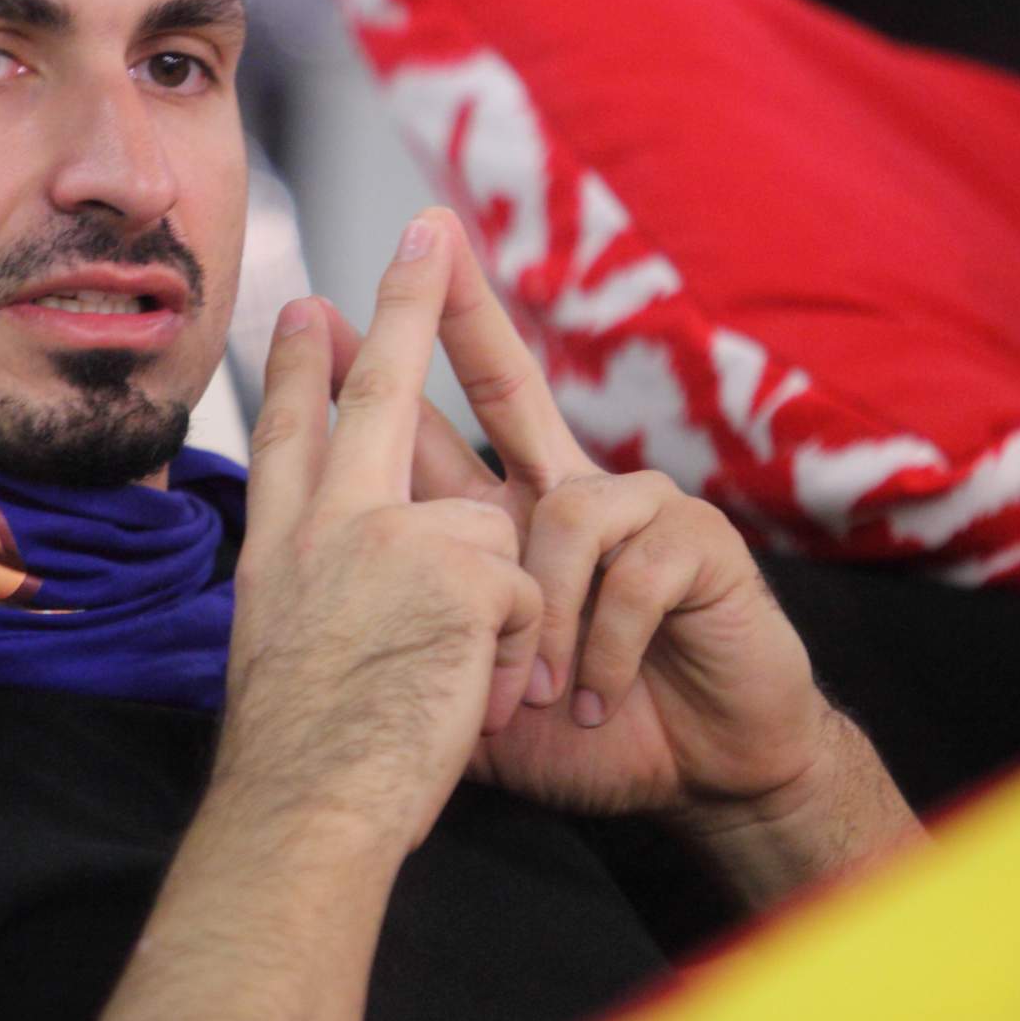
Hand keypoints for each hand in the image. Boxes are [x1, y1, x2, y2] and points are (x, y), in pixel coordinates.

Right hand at [217, 215, 543, 856]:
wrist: (306, 808)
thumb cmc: (299, 765)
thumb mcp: (288, 653)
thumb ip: (323, 592)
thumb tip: (351, 557)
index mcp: (281, 548)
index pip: (289, 436)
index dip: (299, 368)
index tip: (304, 308)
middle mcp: (326, 524)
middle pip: (373, 394)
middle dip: (400, 304)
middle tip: (423, 229)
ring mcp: (389, 535)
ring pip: (487, 530)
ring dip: (496, 614)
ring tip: (451, 692)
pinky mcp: (457, 567)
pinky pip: (525, 593)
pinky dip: (519, 656)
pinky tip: (475, 699)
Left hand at [314, 209, 830, 823]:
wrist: (701, 777)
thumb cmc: (582, 732)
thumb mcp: (473, 687)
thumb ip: (421, 640)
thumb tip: (332, 613)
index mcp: (504, 520)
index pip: (434, 429)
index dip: (385, 373)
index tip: (318, 313)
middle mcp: (564, 493)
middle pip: (512, 382)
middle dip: (464, 314)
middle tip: (426, 242)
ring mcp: (637, 509)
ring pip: (562, 515)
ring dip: (539, 618)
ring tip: (534, 696)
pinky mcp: (699, 542)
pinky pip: (629, 570)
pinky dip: (601, 644)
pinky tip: (593, 695)